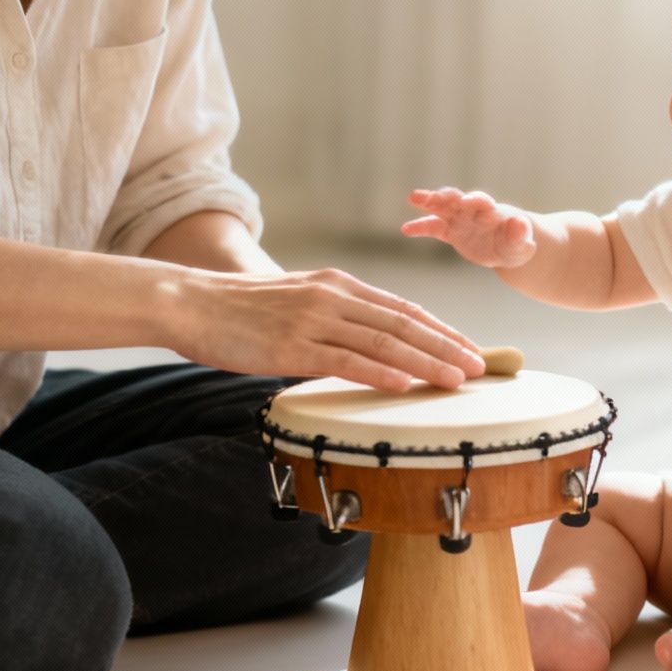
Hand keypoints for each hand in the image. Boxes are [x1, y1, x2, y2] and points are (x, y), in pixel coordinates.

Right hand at [167, 267, 484, 390]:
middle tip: (479, 366)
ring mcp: (314, 321)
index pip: (403, 308)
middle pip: (404, 324)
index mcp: (338, 286)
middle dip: (447, 346)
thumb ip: (333, 317)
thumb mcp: (297, 301)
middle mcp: (333, 298)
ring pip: (384, 342)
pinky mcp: (292, 346)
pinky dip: (380, 372)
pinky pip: (345, 361)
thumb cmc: (241, 311)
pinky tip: (405, 384)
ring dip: (426, 362)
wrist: (191, 303)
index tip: (469, 347)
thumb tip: (365, 345)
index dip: (441, 329)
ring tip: (456, 379)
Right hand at [400, 187, 537, 267]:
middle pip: (457, 199)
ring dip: (429, 201)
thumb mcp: (522, 243)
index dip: (474, 200)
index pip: (481, 201)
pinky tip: (406, 229)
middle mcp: (472, 211)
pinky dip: (420, 227)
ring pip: (442, 208)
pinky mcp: (451, 232)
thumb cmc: (516, 244)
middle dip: (445, 195)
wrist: (508, 247)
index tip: (467, 202)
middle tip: (432, 196)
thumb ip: (519, 234)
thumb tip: (519, 222)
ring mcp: (460, 220)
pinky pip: (434, 228)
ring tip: (413, 197)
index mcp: (491, 211)